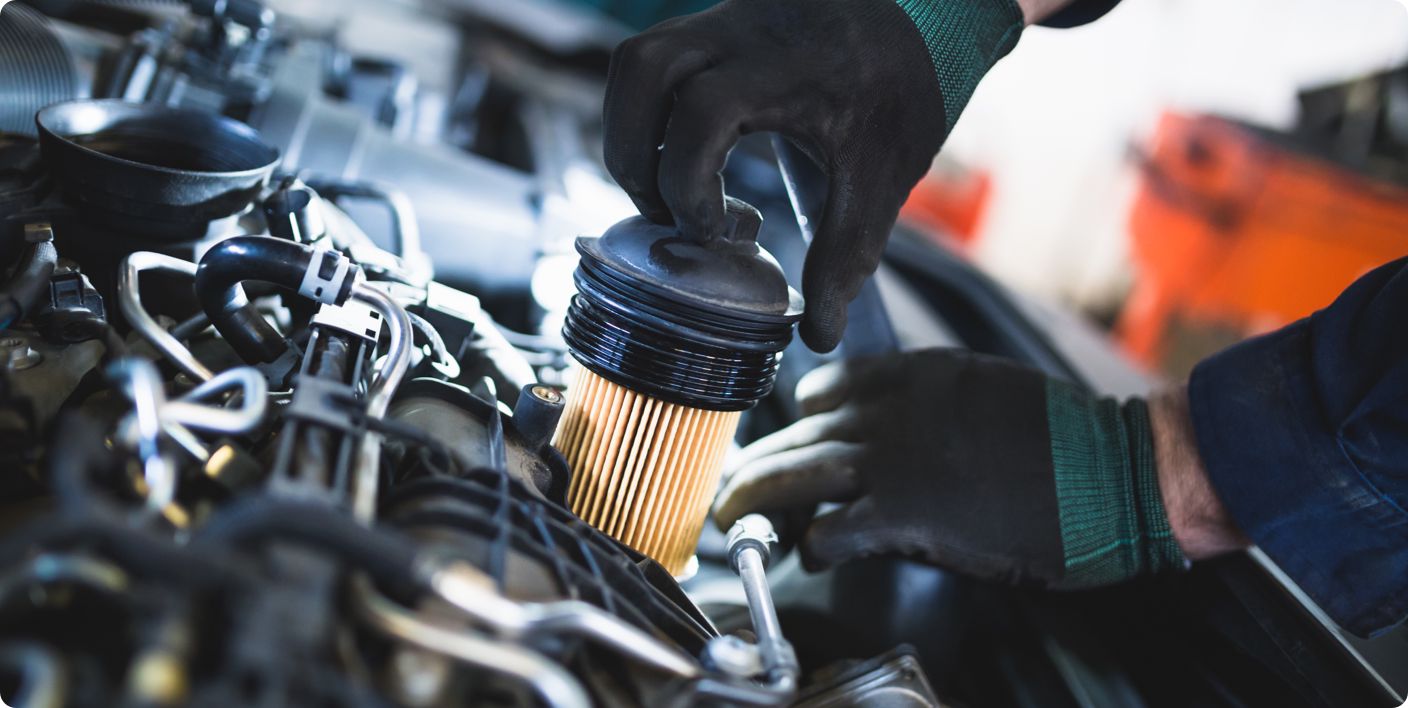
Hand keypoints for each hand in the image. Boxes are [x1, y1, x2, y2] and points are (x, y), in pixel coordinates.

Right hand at [602, 0, 1024, 350]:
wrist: (929, 14)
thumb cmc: (906, 87)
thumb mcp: (883, 178)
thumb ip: (847, 256)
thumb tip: (817, 334)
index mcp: (785, 67)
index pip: (700, 113)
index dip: (688, 182)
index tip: (716, 231)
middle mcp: (742, 31)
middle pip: (642, 74)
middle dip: (635, 156)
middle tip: (668, 213)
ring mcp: (724, 19)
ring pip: (635, 61)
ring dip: (630, 130)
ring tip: (664, 186)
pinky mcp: (717, 24)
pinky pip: (653, 60)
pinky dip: (647, 111)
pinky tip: (682, 153)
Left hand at [713, 349, 1239, 586]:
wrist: (1116, 471)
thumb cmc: (1067, 441)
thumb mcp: (987, 392)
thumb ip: (930, 406)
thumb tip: (892, 435)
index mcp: (912, 375)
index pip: (824, 390)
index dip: (798, 423)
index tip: (787, 442)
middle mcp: (890, 409)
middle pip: (797, 435)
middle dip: (758, 465)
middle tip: (733, 488)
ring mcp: (892, 459)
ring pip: (793, 474)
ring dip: (755, 498)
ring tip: (732, 519)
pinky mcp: (904, 513)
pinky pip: (830, 529)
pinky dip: (811, 543)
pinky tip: (808, 553)